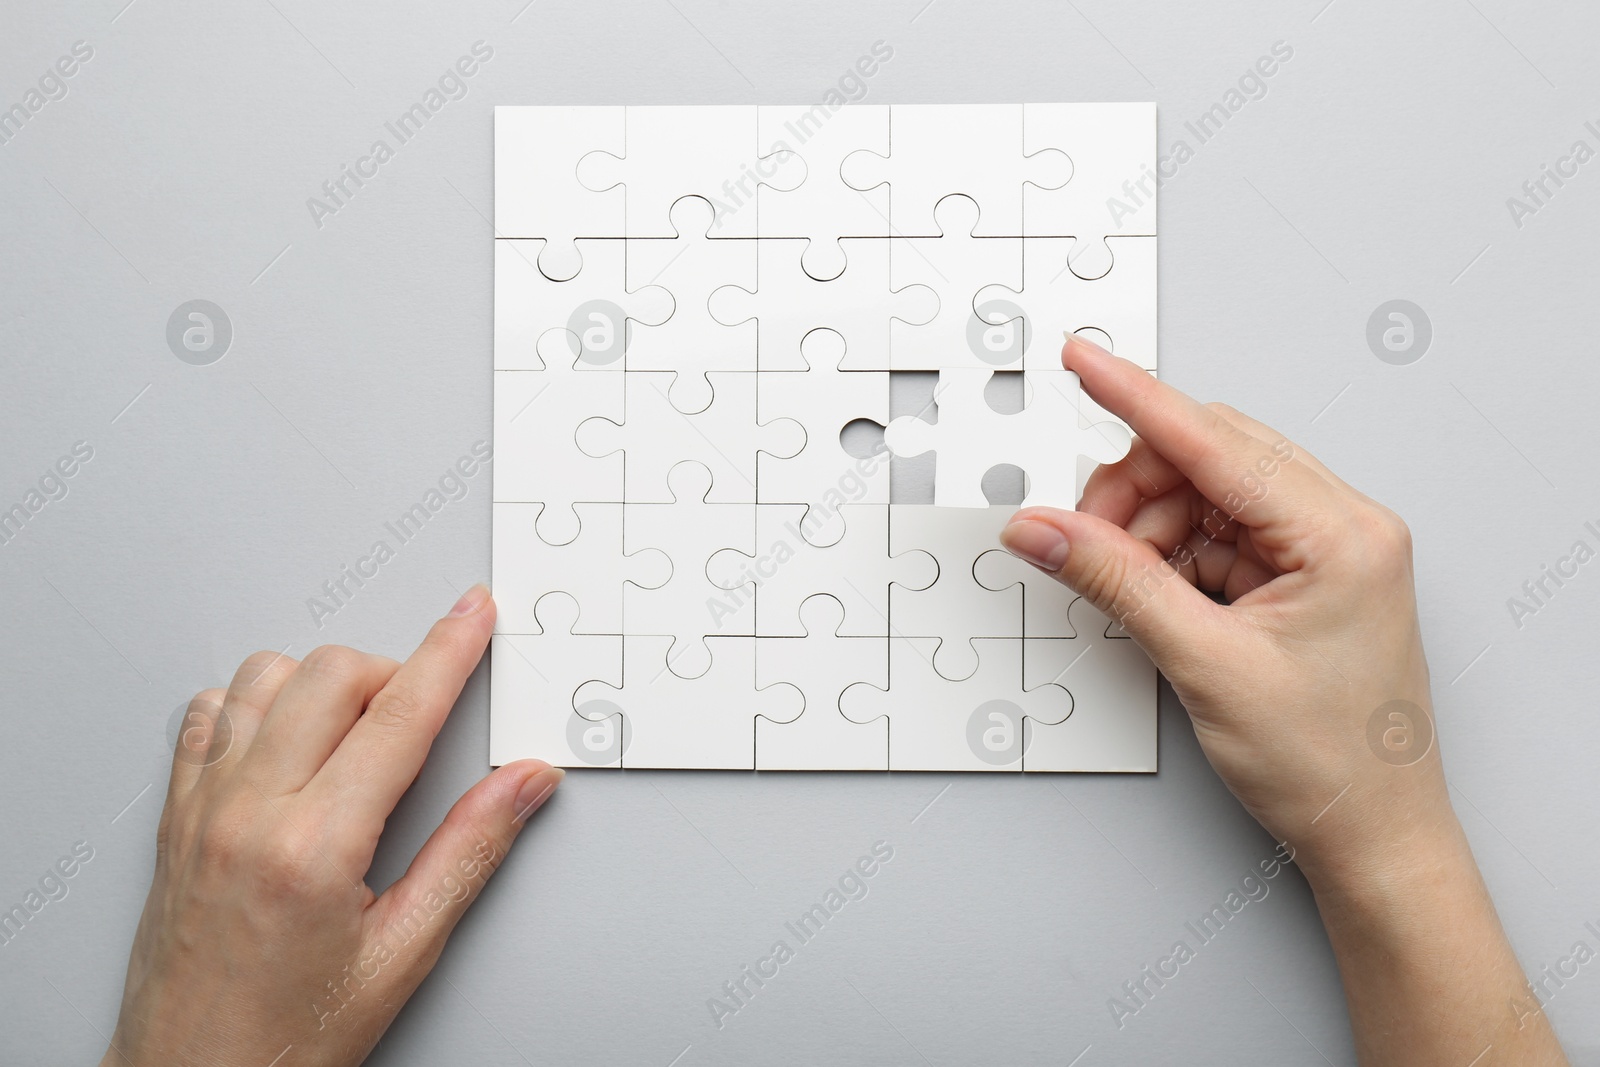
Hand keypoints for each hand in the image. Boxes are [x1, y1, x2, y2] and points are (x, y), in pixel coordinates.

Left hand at [103, 586, 562, 1066]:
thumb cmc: (286, 1039)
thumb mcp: (402, 953)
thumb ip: (470, 853)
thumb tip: (521, 786)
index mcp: (313, 847)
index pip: (399, 716)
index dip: (449, 652)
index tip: (474, 615)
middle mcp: (246, 812)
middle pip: (330, 674)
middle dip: (393, 669)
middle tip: (427, 708)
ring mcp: (201, 808)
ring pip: (264, 677)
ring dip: (323, 682)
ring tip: (359, 730)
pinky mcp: (175, 816)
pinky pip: (208, 714)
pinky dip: (254, 704)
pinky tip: (288, 741)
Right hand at [1001, 338, 1568, 1062]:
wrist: (1371, 835)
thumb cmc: (1328, 764)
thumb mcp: (1205, 665)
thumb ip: (1116, 582)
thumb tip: (1046, 530)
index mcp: (1342, 534)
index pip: (1216, 441)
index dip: (1137, 398)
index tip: (1084, 361)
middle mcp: (1343, 528)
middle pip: (1211, 457)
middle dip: (1134, 486)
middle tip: (1078, 532)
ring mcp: (1325, 550)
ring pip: (1209, 494)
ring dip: (1149, 525)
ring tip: (1123, 582)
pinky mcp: (1302, 577)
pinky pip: (1219, 534)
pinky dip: (1172, 555)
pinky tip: (1154, 591)